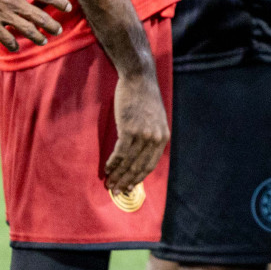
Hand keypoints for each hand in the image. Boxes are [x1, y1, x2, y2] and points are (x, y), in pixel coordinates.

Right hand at [0, 0, 70, 50]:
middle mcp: (14, 2)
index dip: (59, 2)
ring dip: (36, 36)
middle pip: (39, 16)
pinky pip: (5, 37)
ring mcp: (2, 15)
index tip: (67, 7)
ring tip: (44, 41)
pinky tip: (16, 47)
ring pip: (25, 29)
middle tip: (58, 30)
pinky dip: (12, 43)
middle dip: (51, 25)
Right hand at [102, 69, 169, 194]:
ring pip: (128, 162)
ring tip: (109, 184)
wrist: (139, 78)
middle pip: (139, 167)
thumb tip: (141, 155)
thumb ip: (151, 136)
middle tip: (116, 192)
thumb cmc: (144, 98)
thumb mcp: (155, 119)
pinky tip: (107, 169)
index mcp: (163, 137)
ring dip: (117, 175)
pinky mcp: (129, 129)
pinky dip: (112, 163)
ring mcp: (143, 134)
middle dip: (126, 181)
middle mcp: (155, 138)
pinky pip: (120, 153)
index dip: (138, 178)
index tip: (129, 187)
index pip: (150, 165)